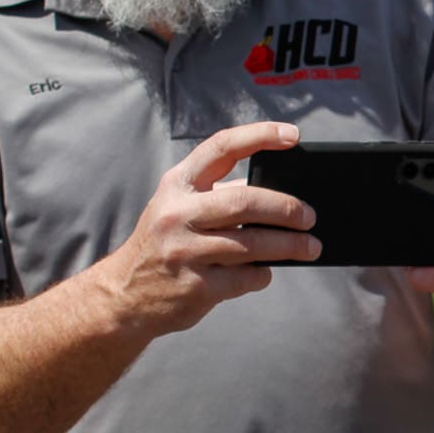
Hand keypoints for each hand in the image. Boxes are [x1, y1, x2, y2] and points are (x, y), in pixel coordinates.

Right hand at [96, 121, 319, 334]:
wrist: (123, 297)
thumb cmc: (163, 245)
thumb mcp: (177, 208)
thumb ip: (217, 195)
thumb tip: (276, 194)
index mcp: (177, 185)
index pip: (221, 148)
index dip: (259, 135)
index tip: (292, 135)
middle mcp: (177, 214)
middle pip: (245, 201)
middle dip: (287, 208)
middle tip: (310, 217)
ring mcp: (185, 251)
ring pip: (253, 244)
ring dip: (290, 246)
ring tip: (310, 247)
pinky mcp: (196, 286)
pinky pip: (247, 277)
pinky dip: (263, 274)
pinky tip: (264, 271)